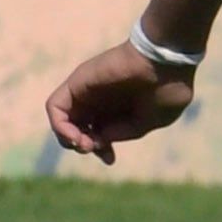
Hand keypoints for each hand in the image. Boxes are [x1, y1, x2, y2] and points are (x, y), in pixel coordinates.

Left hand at [46, 39, 195, 160]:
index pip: (97, 133)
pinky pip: (55, 107)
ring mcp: (87, 92)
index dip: (100, 150)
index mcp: (119, 110)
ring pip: (62, 120)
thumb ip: (123, 132)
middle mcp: (100, 101)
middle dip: (83, 146)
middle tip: (95, 148)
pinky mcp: (76, 83)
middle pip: (77, 129)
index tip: (110, 159)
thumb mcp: (149, 121)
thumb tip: (99, 137)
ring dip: (68, 139)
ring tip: (84, 143)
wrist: (166, 62)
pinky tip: (76, 136)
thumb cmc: (167, 89)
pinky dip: (59, 126)